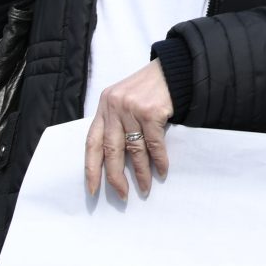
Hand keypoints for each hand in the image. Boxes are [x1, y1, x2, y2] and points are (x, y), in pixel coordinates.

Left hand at [86, 60, 176, 200]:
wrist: (174, 70)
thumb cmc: (149, 88)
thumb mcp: (123, 100)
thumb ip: (115, 122)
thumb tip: (113, 159)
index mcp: (104, 106)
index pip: (91, 142)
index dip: (91, 168)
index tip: (92, 189)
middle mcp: (114, 107)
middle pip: (111, 150)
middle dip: (115, 177)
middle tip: (122, 195)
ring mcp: (132, 109)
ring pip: (134, 150)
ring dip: (141, 173)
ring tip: (145, 188)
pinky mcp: (152, 112)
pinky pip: (154, 144)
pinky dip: (159, 160)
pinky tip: (162, 171)